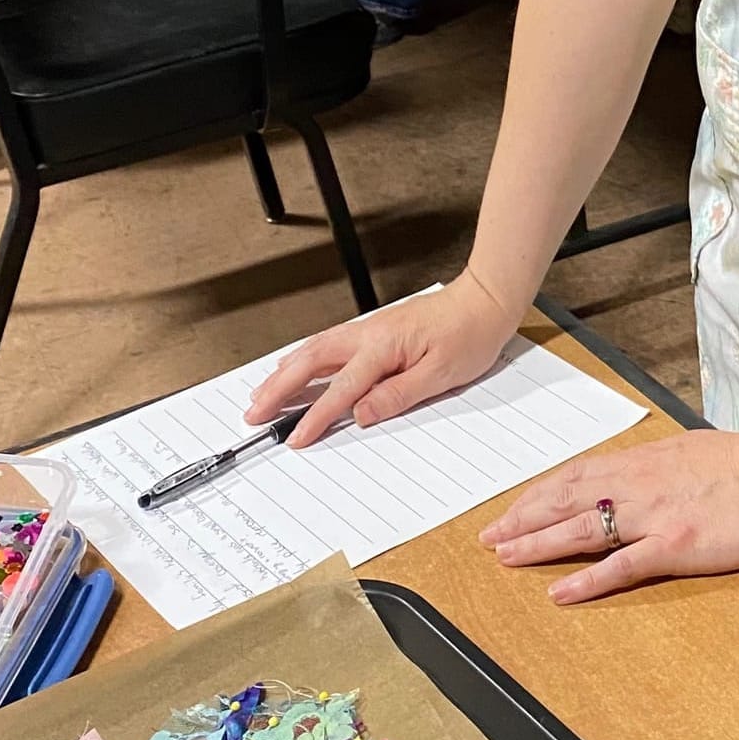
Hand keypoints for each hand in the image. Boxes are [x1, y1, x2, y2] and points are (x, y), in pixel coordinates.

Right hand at [243, 274, 515, 446]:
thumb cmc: (469, 335)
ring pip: (315, 349)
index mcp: (384, 347)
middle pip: (312, 361)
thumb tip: (360, 414)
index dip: (315, 416)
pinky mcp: (374, 329)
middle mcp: (368, 334)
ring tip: (261, 393)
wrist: (484, 301)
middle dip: (279, 388)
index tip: (296, 438)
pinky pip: (328, 343)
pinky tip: (295, 363)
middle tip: (254, 412)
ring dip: (285, 371)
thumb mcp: (441, 375)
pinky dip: (304, 356)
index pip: (341, 389)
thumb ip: (397, 395)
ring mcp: (369, 329)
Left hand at [480, 428, 738, 604]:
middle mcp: (639, 486)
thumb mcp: (689, 452)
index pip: (576, 476)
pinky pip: (621, 564)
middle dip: (524, 518)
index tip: (510, 509)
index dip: (538, 494)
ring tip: (505, 557)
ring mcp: (654, 516)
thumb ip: (657, 465)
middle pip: (567, 499)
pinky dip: (586, 579)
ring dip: (539, 543)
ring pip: (582, 528)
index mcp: (643, 463)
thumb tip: (635, 473)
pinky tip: (560, 592)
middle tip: (489, 538)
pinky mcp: (674, 545)